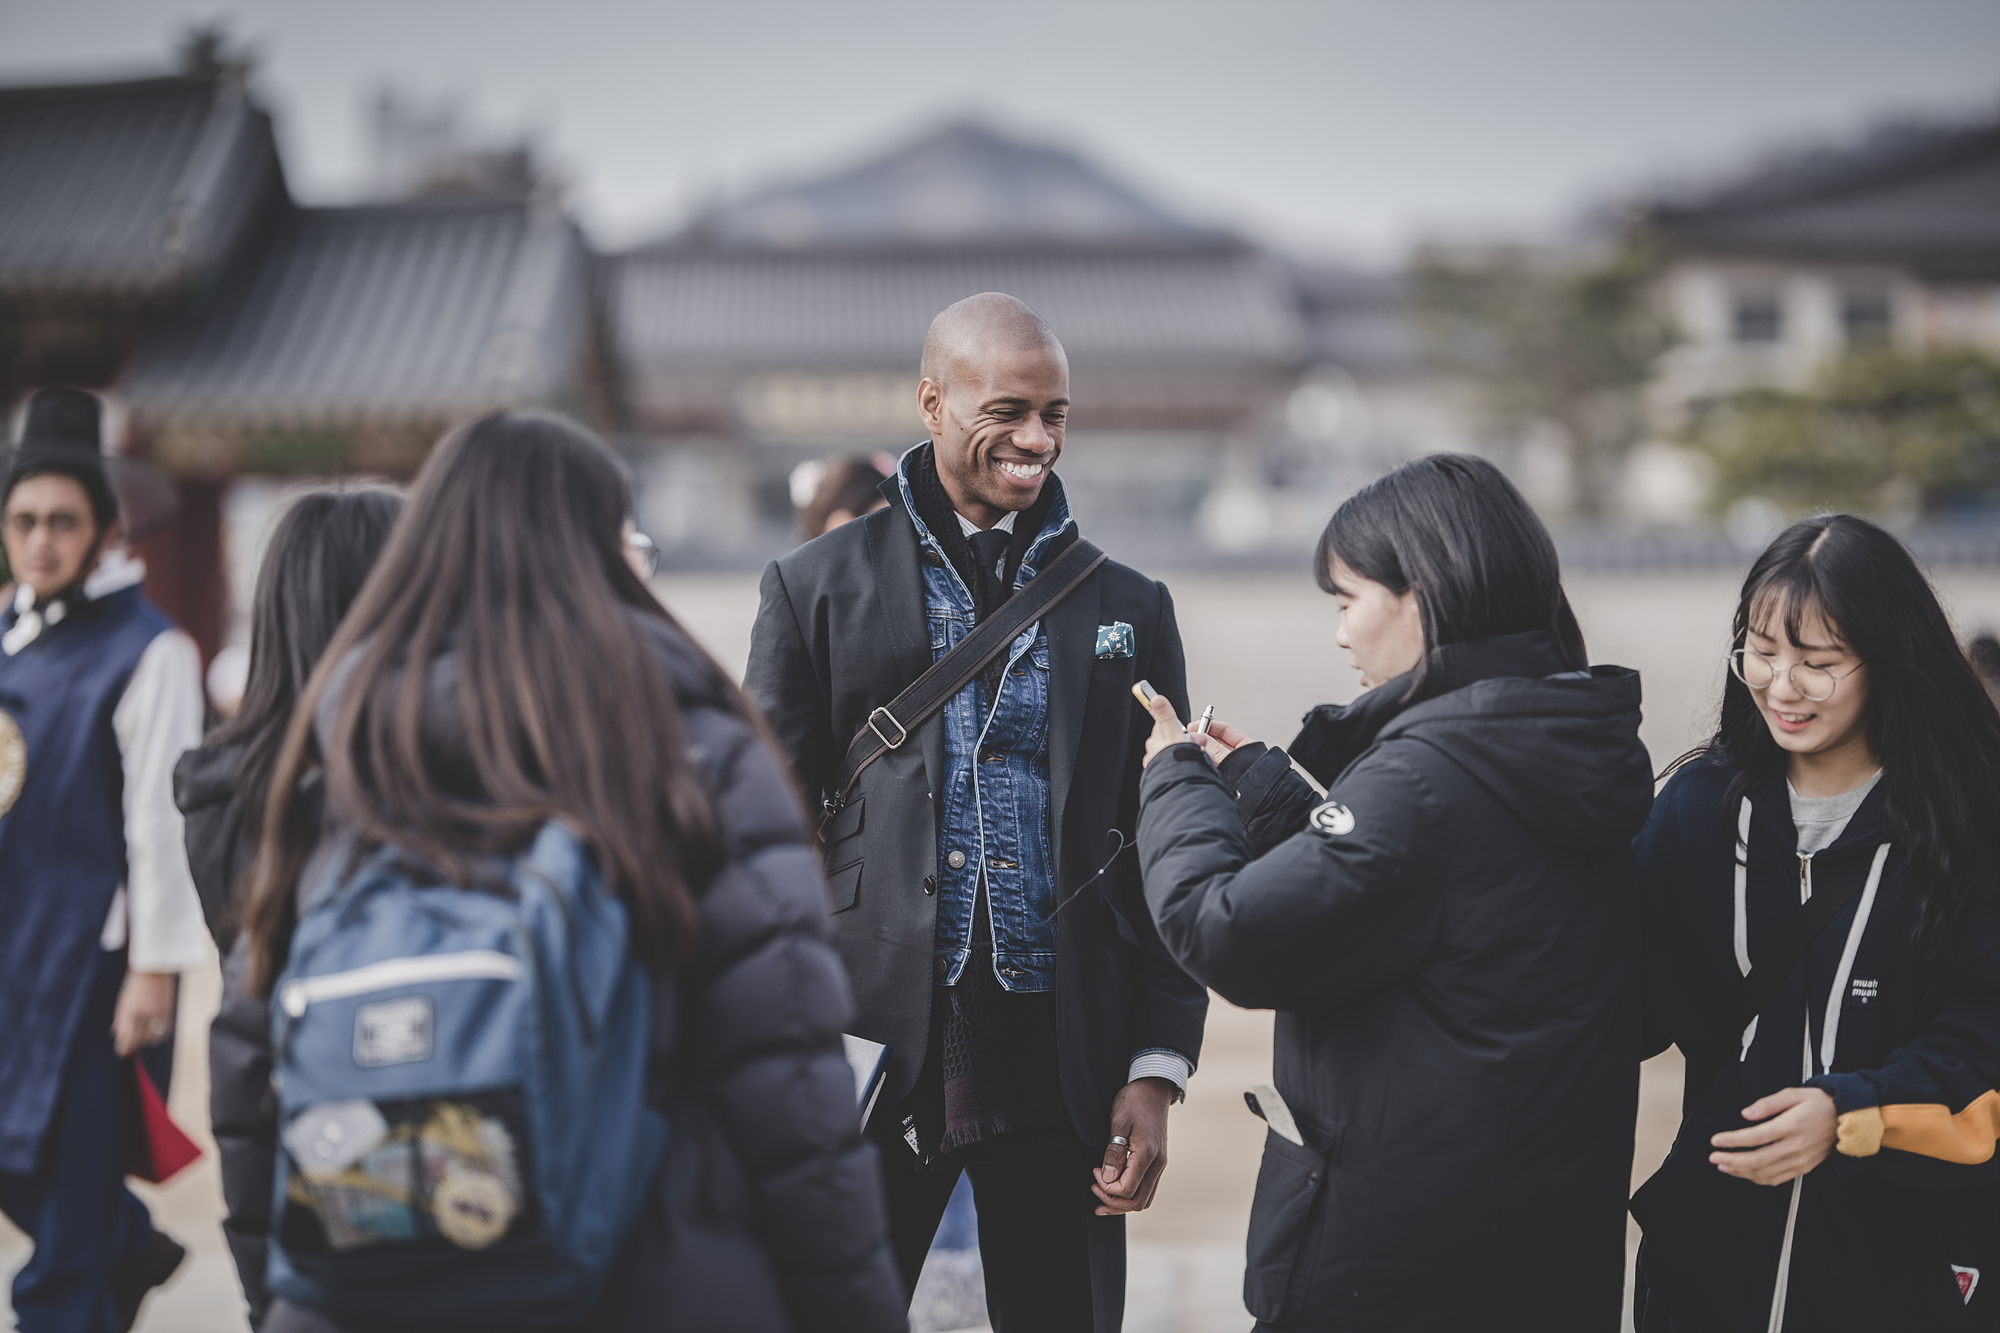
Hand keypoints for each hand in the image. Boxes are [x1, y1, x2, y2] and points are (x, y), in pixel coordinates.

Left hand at [113, 971, 175, 1057]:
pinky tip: (153, 1031)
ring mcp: (159, 1013)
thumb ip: (120, 1019)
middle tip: (128, 1044)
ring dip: (146, 1040)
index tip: (121, 1052)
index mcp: (131, 1011)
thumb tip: (116, 1034)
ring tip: (141, 1036)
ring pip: (153, 1037)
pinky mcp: (168, 1011)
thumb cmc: (135, 983)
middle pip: (140, 1039)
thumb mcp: (123, 1000)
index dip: (123, 1047)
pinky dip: (158, 1034)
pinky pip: (164, 1031)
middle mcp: (146, 1014)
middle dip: (134, 1043)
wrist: (155, 968)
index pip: (127, 1036)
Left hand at [1093, 1077, 1173, 1214]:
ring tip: (1102, 1197)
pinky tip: (1116, 1189)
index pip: (1127, 1189)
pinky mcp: (1157, 1162)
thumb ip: (1113, 1152)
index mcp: (1148, 1155)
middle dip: (1113, 1203)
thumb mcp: (1119, 1121)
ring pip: (1144, 1199)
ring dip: (1122, 1203)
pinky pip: (1146, 1188)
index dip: (1106, 1188)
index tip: (1095, 1173)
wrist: (1154, 1088)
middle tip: (1094, 1190)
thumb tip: (1108, 1178)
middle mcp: (1158, 1164)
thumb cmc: (1135, 1101)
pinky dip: (1131, 1195)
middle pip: (1137, 1202)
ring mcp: (1160, 1164)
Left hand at [1140, 695, 1240, 768]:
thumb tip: (1155, 698)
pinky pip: (1178, 765)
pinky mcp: (1165, 774)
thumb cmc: (1175, 761)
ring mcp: (1159, 764)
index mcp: (1156, 739)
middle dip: (1189, 743)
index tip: (1191, 734)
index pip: (1168, 725)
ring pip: (1178, 753)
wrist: (1178, 785)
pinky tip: (1190, 768)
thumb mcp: (1173, 732)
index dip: (1183, 728)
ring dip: (1188, 754)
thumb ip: (1165, 715)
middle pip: (1175, 740)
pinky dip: (1185, 765)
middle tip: (1197, 748)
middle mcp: (1154, 752)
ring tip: (1195, 760)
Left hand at [1709, 1086, 1836, 1184]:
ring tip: (1724, 1166)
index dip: (1733, 1140)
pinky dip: (1758, 1178)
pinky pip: (1778, 1178)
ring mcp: (1800, 1160)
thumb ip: (1768, 1103)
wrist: (1848, 1120)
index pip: (1756, 1137)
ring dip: (1741, 1172)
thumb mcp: (1794, 1094)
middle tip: (1714, 1157)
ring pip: (1766, 1173)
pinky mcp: (1804, 1168)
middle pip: (1758, 1160)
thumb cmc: (1820, 1104)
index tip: (1716, 1140)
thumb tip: (1747, 1113)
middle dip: (1732, 1160)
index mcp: (1791, 1126)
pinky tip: (1745, 1173)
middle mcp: (1796, 1147)